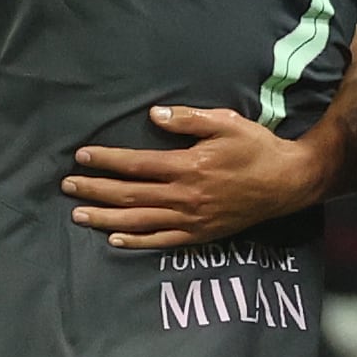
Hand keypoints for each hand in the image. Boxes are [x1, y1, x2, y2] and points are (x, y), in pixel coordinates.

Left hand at [63, 107, 318, 247]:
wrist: (289, 183)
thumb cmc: (257, 148)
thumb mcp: (226, 123)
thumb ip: (188, 119)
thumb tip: (154, 114)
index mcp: (188, 166)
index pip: (137, 164)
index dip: (106, 161)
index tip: (81, 157)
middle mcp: (185, 196)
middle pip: (130, 194)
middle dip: (95, 189)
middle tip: (67, 186)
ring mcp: (192, 218)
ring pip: (139, 220)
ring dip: (106, 217)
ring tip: (78, 214)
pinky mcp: (201, 234)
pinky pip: (162, 241)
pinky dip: (136, 242)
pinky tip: (114, 239)